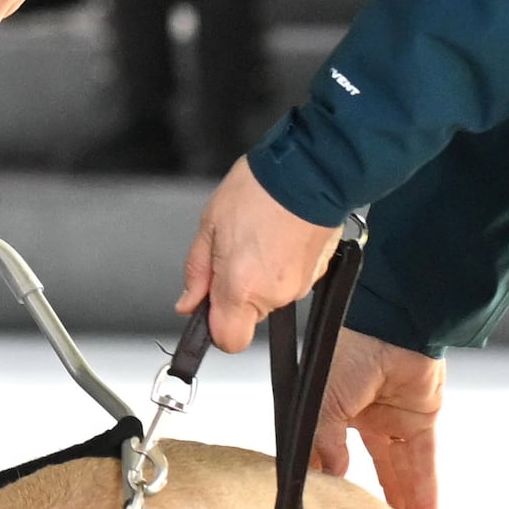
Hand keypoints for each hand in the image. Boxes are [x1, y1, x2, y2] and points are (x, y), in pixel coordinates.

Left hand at [179, 159, 339, 354]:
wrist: (310, 168)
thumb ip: (197, 272)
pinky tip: (278, 236)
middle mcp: (274, 294)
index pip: (228, 341)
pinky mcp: (319, 273)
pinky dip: (282, 265)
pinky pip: (291, 280)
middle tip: (231, 253)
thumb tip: (189, 302)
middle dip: (236, 292)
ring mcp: (301, 286)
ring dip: (260, 275)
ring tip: (257, 236)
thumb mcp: (210, 225)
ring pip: (270, 296)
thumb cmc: (260, 189)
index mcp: (241, 287)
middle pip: (248, 316)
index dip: (214, 326)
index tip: (208, 304)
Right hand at [305, 328, 450, 508]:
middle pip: (371, 470)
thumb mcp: (322, 402)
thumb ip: (325, 443)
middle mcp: (363, 417)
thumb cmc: (349, 350)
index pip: (330, 456)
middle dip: (376, 503)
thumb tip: (332, 477)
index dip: (332, 485)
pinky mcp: (423, 419)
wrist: (391, 324)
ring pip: (400, 470)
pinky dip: (426, 486)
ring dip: (404, 503)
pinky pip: (424, 459)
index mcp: (332, 410)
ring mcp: (394, 419)